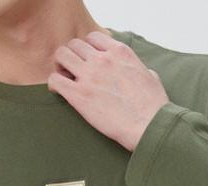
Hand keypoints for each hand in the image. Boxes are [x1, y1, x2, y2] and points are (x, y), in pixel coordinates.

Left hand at [47, 30, 169, 151]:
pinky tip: (59, 92)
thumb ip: (140, 69)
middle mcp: (102, 59)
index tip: (89, 62)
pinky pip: (55, 80)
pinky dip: (54, 84)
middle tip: (74, 72)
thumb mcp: (150, 77)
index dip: (87, 49)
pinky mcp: (79, 95)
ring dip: (60, 66)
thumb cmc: (153, 107)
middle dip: (72, 56)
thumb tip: (142, 71)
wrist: (148, 125)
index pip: (93, 37)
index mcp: (119, 52)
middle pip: (75, 45)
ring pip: (61, 56)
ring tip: (65, 80)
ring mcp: (89, 75)